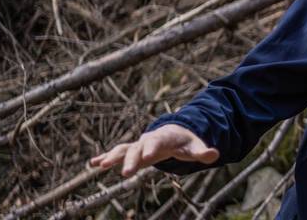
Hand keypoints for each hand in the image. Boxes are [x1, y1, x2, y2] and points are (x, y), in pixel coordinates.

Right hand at [89, 124, 218, 176]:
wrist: (175, 134)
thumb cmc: (185, 142)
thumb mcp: (195, 147)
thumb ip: (203, 152)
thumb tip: (215, 154)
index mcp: (163, 138)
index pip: (156, 143)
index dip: (151, 149)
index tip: (145, 158)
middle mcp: (147, 140)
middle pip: (137, 148)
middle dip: (130, 160)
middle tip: (125, 172)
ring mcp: (138, 145)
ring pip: (123, 150)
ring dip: (112, 157)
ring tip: (99, 165)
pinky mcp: (132, 151)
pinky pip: (117, 153)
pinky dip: (105, 157)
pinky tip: (92, 164)